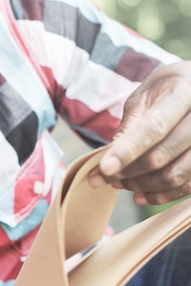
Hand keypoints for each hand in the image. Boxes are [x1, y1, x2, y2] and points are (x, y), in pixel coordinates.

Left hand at [88, 60, 190, 204]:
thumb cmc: (167, 90)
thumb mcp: (145, 96)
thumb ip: (131, 125)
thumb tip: (110, 158)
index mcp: (185, 93)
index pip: (154, 128)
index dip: (127, 151)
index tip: (104, 169)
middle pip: (161, 156)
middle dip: (127, 172)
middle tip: (102, 178)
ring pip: (174, 175)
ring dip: (141, 186)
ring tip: (119, 184)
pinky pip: (187, 185)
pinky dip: (160, 195)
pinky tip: (139, 195)